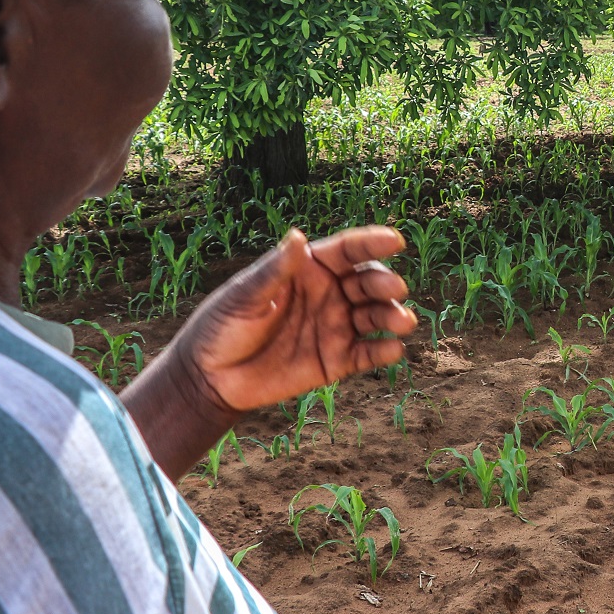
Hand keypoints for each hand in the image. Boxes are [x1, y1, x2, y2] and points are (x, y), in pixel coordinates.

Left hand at [123, 226, 415, 477]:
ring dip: (392, 315)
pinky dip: (384, 351)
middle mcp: (329, 294)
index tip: (396, 240)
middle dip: (384, 282)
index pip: (347, 251)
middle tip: (393, 288)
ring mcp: (335, 327)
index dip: (372, 242)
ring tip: (402, 321)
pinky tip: (393, 349)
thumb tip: (298, 236)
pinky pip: (368, 354)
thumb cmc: (222, 325)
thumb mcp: (245, 294)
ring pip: (374, 316)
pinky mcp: (336, 360)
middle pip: (367, 281)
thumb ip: (275, 270)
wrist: (211, 377)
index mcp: (308, 270)